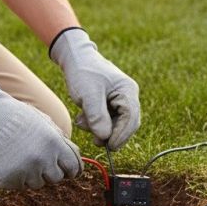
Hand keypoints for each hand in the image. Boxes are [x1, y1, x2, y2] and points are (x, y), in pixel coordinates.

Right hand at [0, 75, 82, 188]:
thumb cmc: (18, 117)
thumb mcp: (46, 122)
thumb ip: (61, 141)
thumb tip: (74, 159)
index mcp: (56, 144)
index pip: (74, 168)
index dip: (72, 170)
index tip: (69, 172)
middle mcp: (43, 160)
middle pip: (56, 179)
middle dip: (50, 171)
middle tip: (37, 159)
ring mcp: (25, 171)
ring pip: (36, 184)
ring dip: (31, 174)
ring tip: (19, 156)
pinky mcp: (8, 179)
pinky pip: (17, 186)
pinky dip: (12, 177)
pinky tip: (6, 161)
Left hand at [49, 27, 139, 149]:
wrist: (75, 59)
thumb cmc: (83, 72)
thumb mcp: (88, 94)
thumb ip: (97, 116)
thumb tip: (105, 137)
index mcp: (127, 91)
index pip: (131, 118)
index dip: (121, 135)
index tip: (109, 146)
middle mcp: (128, 96)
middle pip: (126, 124)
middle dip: (110, 134)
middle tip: (95, 140)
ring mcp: (120, 100)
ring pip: (116, 124)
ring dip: (99, 128)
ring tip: (82, 121)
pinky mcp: (110, 104)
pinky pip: (107, 120)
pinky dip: (95, 123)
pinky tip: (83, 118)